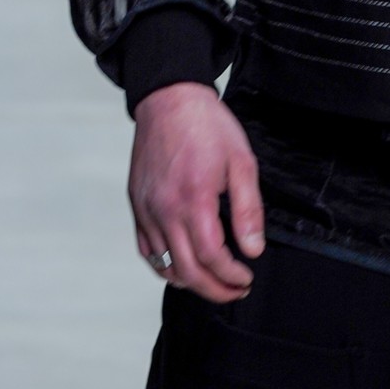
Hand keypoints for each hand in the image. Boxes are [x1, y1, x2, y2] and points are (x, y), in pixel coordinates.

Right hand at [129, 82, 264, 302]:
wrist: (170, 99)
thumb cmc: (207, 126)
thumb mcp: (241, 162)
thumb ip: (248, 209)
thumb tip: (252, 249)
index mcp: (194, 200)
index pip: (211, 258)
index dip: (231, 277)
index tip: (246, 278)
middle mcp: (164, 210)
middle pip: (187, 272)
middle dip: (214, 289)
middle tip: (235, 289)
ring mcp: (146, 210)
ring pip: (163, 266)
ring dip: (189, 282)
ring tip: (212, 280)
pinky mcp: (137, 205)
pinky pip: (146, 249)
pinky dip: (164, 266)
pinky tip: (182, 264)